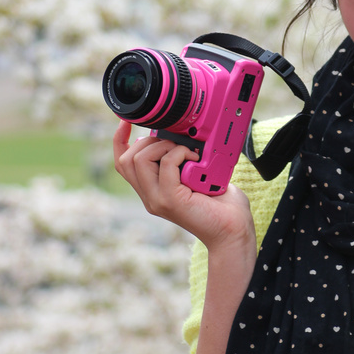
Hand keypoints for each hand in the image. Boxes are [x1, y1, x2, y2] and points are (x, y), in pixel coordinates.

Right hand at [112, 121, 255, 252]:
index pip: (122, 164)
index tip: (126, 121)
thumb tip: (178, 135)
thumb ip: (181, 160)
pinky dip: (181, 153)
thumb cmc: (222, 205)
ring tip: (186, 151)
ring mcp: (157, 200)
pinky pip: (166, 164)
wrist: (233, 231)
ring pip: (140, 159)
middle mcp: (150, 197)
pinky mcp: (170, 200)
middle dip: (149, 140)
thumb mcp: (196, 176)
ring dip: (164, 146)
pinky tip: (196, 159)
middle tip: (176, 143)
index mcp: (152, 190)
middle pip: (127, 159)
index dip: (119, 140)